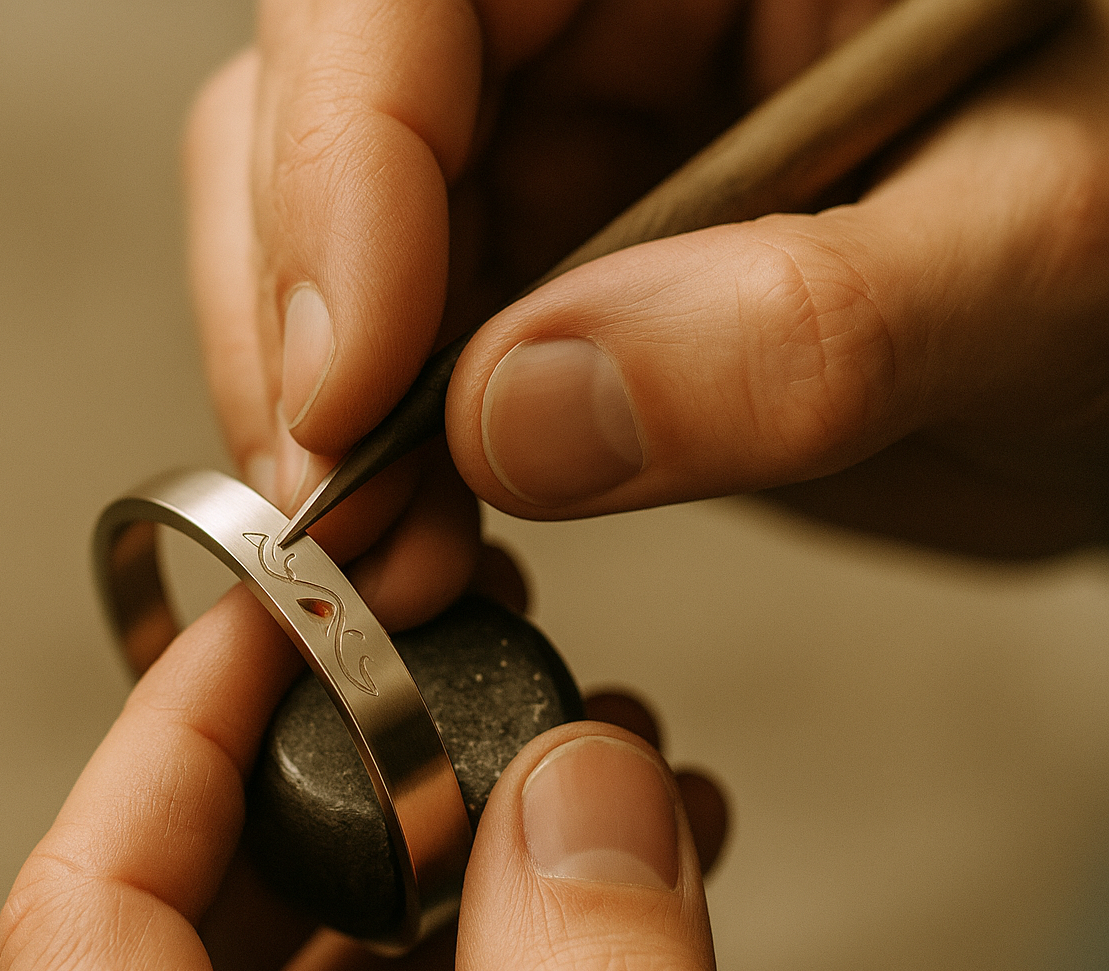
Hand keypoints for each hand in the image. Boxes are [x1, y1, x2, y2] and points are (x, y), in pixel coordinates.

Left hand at [0, 588, 728, 970]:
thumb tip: (589, 794)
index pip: (86, 895)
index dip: (180, 717)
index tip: (287, 603)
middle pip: (203, 901)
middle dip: (359, 763)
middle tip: (463, 670)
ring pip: (321, 966)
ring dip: (458, 862)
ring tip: (589, 775)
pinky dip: (496, 959)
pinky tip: (612, 900)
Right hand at [185, 0, 1108, 564]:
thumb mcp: (1048, 254)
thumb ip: (811, 329)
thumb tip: (529, 411)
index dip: (343, 159)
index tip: (347, 381)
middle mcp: (600, 9)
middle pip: (325, 105)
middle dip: (301, 317)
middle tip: (339, 507)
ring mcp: (557, 138)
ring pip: (326, 235)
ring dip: (324, 410)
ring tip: (386, 552)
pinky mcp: (541, 264)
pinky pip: (398, 347)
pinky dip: (383, 461)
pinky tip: (428, 543)